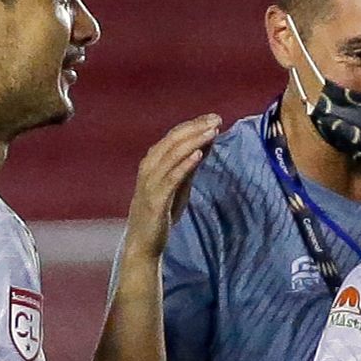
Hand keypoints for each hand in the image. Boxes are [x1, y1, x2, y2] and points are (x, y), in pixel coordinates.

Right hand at [124, 115, 222, 261]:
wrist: (144, 242)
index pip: (173, 135)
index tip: (214, 117)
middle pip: (173, 140)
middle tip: (216, 119)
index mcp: (152, 161)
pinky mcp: (156, 200)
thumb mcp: (180, 184)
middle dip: (196, 128)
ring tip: (212, 132)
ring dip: (194, 141)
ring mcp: (150, 183)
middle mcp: (148, 168)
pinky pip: (171, 178)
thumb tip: (207, 142)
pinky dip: (185, 164)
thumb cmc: (162, 212)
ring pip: (172, 155)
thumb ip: (190, 164)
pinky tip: (199, 154)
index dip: (194, 124)